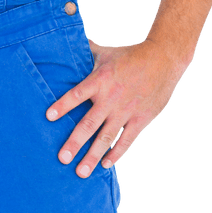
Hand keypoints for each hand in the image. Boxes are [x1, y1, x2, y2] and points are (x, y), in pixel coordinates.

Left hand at [46, 38, 183, 176]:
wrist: (163, 59)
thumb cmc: (128, 56)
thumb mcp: (104, 52)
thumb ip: (83, 52)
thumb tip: (61, 39)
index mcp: (99, 80)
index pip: (77, 94)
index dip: (63, 105)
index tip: (48, 117)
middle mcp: (111, 98)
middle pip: (90, 123)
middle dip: (75, 142)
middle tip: (62, 159)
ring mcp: (126, 111)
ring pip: (107, 137)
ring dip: (93, 156)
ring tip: (81, 172)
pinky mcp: (141, 119)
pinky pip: (126, 140)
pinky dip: (116, 153)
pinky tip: (105, 164)